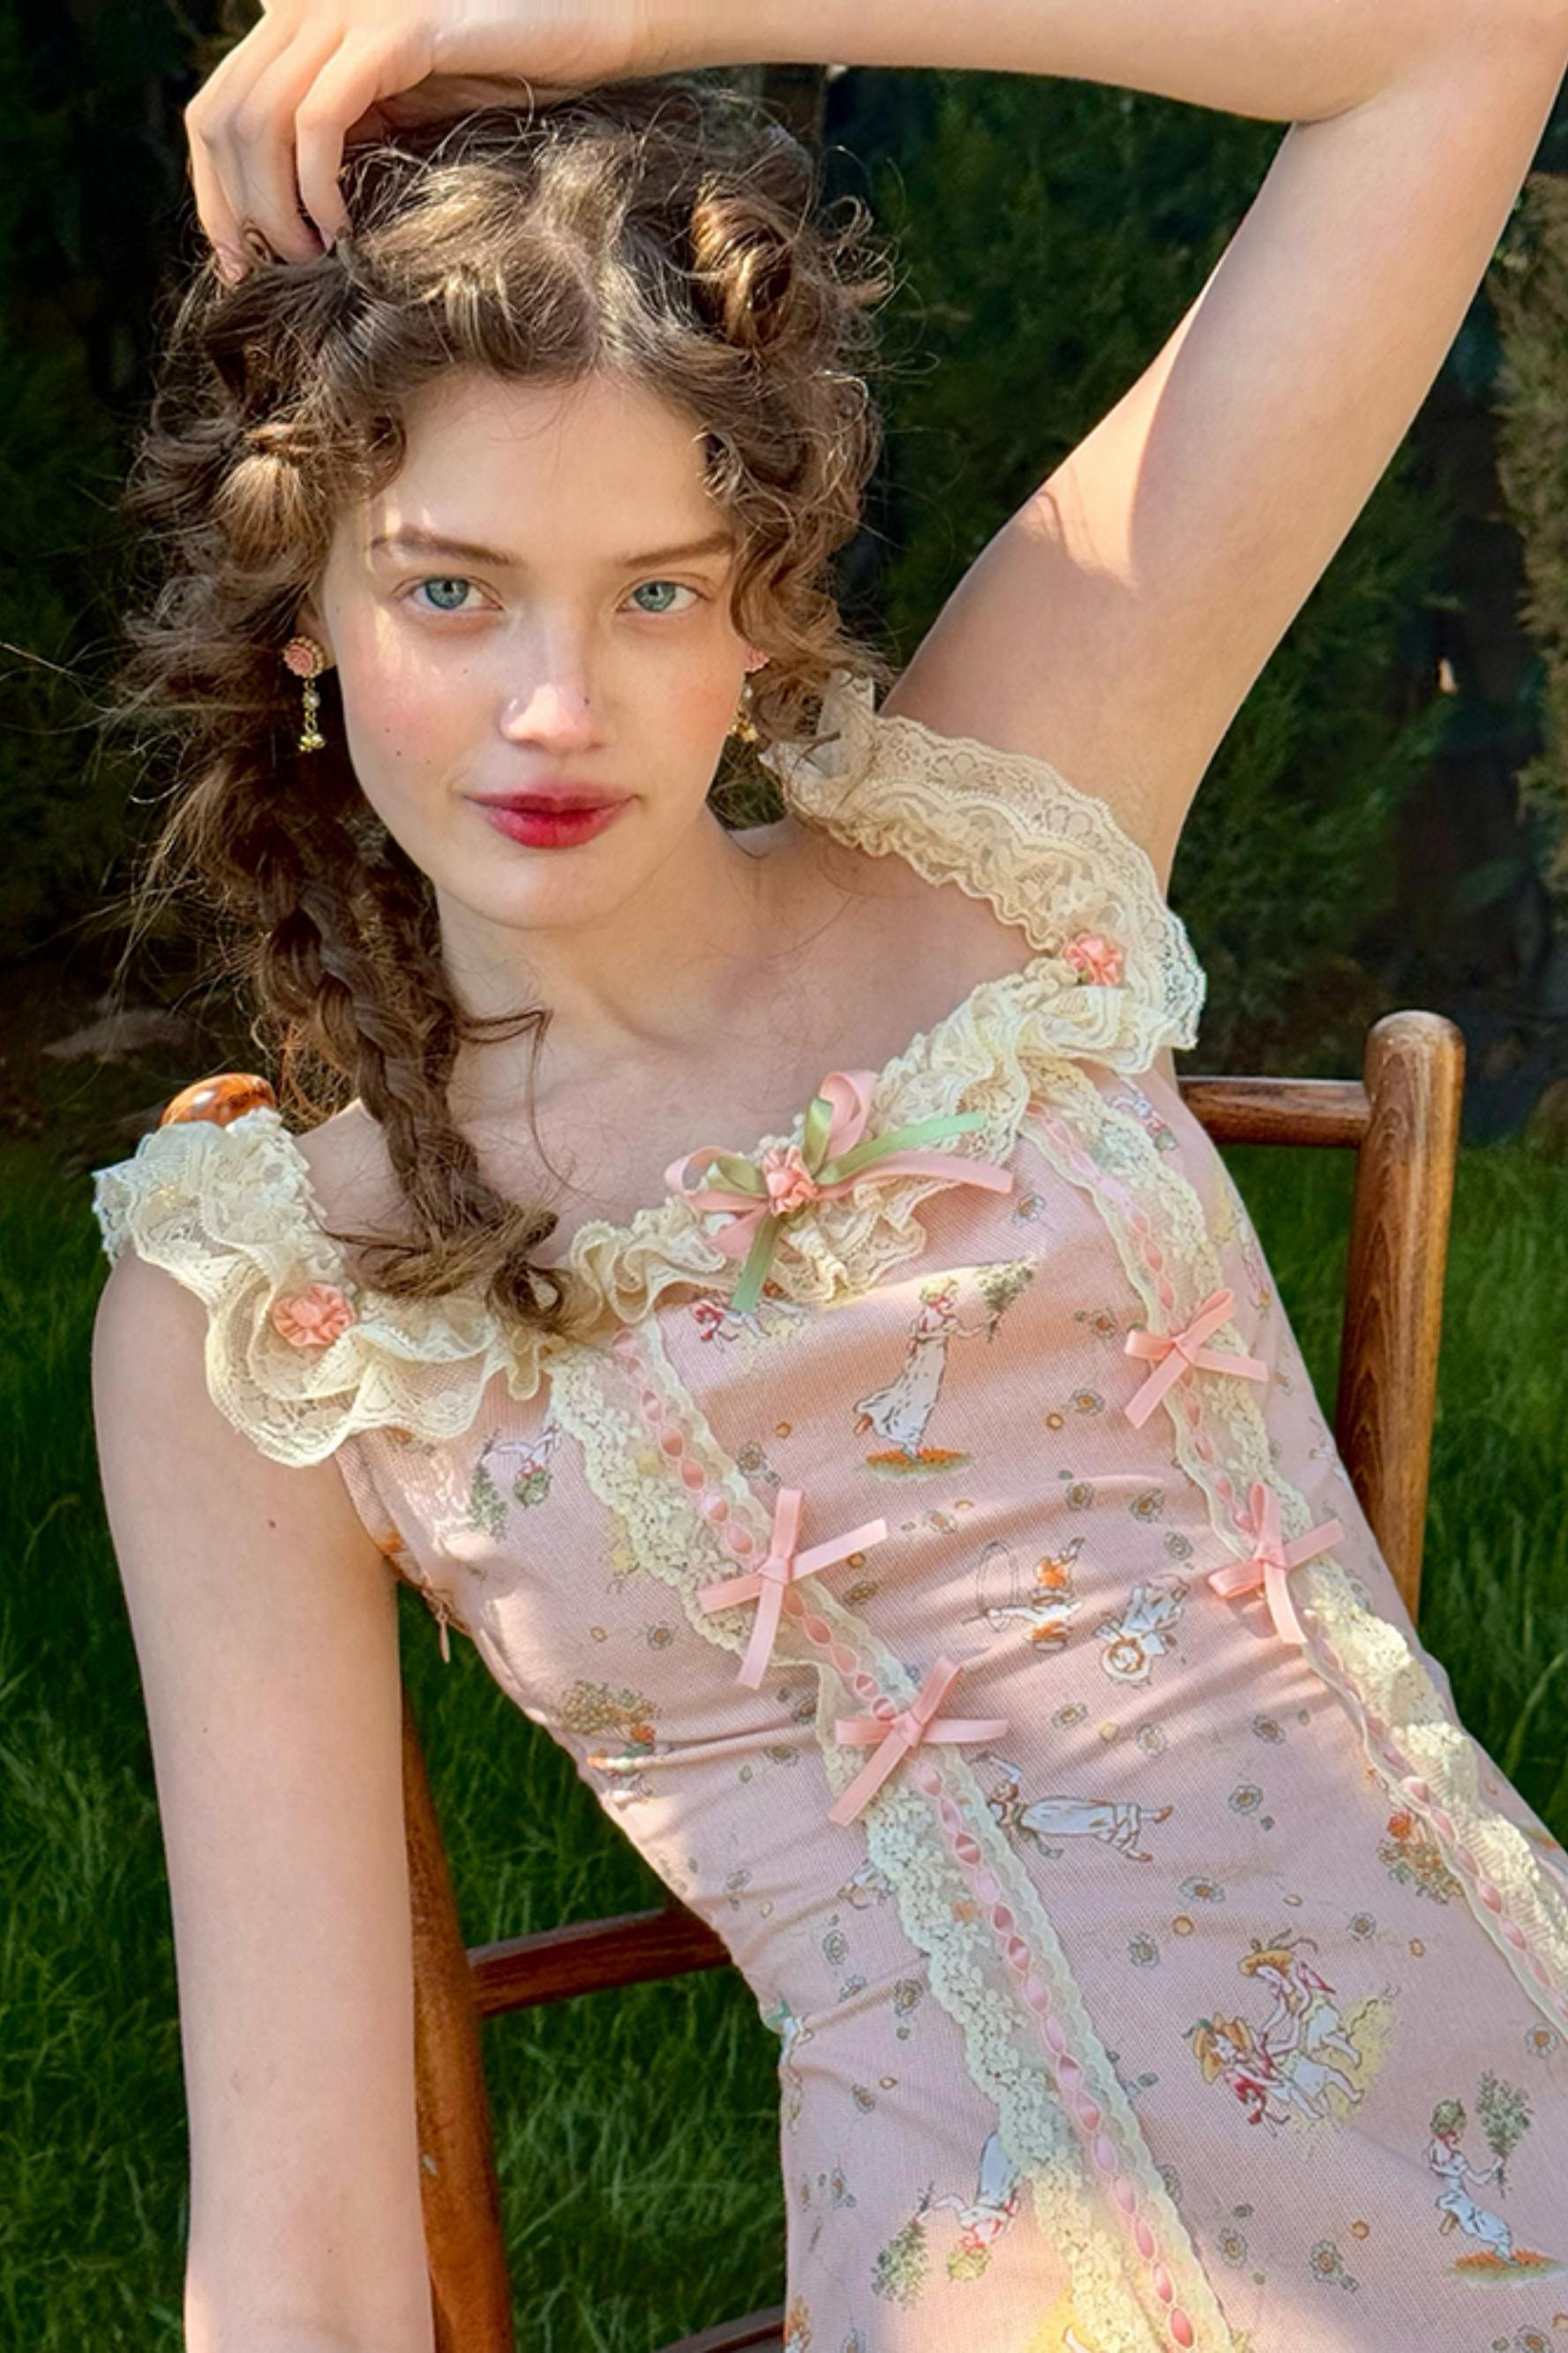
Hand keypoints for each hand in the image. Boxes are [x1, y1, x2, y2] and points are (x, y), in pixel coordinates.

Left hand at [184, 0, 663, 280]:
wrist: (589, 29)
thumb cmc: (506, 81)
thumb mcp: (401, 114)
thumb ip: (342, 137)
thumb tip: (281, 219)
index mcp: (301, 22)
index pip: (213, 108)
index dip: (212, 192)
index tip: (237, 260)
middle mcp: (308, 4)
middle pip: (222, 117)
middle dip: (237, 209)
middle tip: (274, 271)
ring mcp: (346, 10)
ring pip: (260, 121)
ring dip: (277, 206)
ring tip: (314, 256)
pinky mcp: (393, 32)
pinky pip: (319, 119)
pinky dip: (317, 184)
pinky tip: (343, 227)